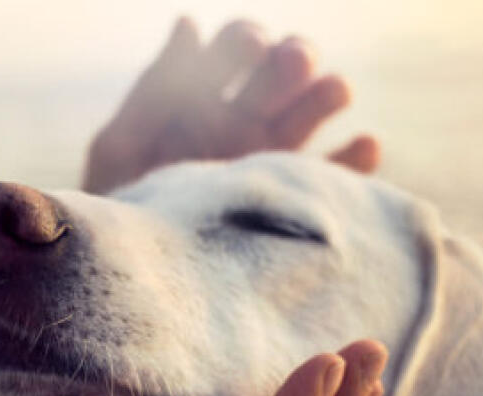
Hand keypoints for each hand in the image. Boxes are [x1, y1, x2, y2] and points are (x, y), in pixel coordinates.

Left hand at [83, 18, 379, 194]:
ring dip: (328, 94)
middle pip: (284, 72)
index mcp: (202, 99)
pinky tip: (364, 146)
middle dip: (293, 58)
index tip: (250, 47)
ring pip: (314, 113)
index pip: (237, 49)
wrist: (137, 283)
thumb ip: (154, 91)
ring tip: (334, 91)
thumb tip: (189, 23)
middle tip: (293, 62)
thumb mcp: (122, 150)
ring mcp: (274, 162)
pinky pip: (338, 178)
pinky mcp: (296, 205)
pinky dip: (356, 160)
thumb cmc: (118, 213)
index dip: (246, 41)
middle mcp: (245, 123)